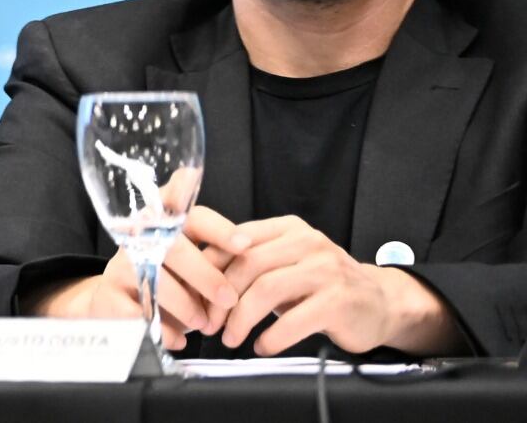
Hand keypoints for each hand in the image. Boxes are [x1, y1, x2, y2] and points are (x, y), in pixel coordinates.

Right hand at [29, 205, 249, 349]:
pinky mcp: (108, 294)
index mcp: (164, 222)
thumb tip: (250, 265)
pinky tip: (177, 338)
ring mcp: (120, 263)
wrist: (117, 303)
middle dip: (205, 275)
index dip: (218, 228)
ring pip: (155, 280)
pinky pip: (138, 311)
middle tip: (228, 299)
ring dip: (185, 305)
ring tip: (203, 323)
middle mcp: (138, 236)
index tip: (244, 244)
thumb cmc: (167, 281)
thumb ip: (214, 261)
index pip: (192, 215)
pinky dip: (163, 329)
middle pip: (173, 247)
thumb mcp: (190, 266)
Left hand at [220, 215, 463, 355]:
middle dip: (221, 298)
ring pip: (267, 290)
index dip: (209, 268)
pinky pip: (294, 320)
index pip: (236, 240)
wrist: (381, 303)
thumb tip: (198, 277)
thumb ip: (251, 262)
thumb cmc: (322, 286)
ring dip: (241, 319)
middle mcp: (308, 243)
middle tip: (209, 323)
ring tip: (231, 338)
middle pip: (248, 264)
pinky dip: (271, 337)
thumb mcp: (286, 264)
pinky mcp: (339, 301)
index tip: (194, 293)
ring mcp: (326, 271)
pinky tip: (262, 346)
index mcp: (288, 229)